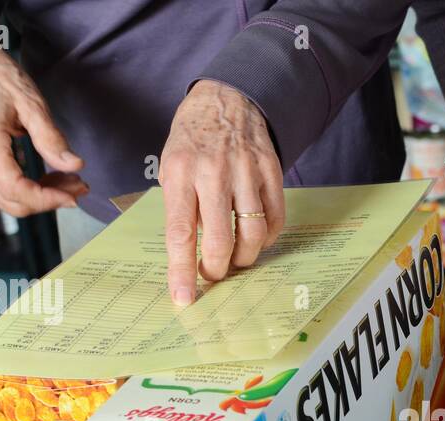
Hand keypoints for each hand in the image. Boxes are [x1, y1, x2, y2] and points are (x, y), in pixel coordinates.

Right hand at [0, 35, 86, 215]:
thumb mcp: (32, 103)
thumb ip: (52, 138)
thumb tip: (75, 166)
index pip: (15, 189)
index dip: (47, 200)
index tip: (74, 195)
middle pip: (13, 202)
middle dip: (50, 200)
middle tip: (79, 186)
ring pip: (9, 201)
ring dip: (42, 198)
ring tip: (69, 180)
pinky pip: (3, 191)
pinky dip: (30, 191)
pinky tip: (51, 179)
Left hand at [159, 80, 285, 305]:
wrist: (226, 99)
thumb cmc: (192, 140)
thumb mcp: (171, 167)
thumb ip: (181, 208)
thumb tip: (192, 254)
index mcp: (180, 172)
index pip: (180, 233)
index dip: (182, 270)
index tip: (183, 298)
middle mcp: (213, 172)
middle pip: (220, 240)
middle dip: (217, 269)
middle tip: (214, 274)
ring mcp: (245, 170)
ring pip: (252, 234)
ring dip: (244, 258)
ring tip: (236, 258)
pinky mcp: (271, 171)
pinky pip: (274, 219)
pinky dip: (266, 238)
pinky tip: (255, 238)